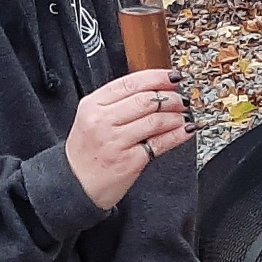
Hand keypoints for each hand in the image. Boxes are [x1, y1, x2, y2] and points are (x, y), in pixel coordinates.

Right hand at [64, 69, 191, 211]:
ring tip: (183, 114)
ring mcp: (116, 141)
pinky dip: (178, 134)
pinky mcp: (130, 160)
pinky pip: (160, 142)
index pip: (130, 83)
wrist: (76, 184)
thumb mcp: (91, 118)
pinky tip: (185, 130)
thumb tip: (153, 88)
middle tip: (181, 98)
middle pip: (146, 100)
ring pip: (155, 120)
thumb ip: (116, 102)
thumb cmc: (87, 150)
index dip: (157, 77)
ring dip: (176, 115)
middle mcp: (103, 121)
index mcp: (93, 105)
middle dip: (171, 97)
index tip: (174, 76)